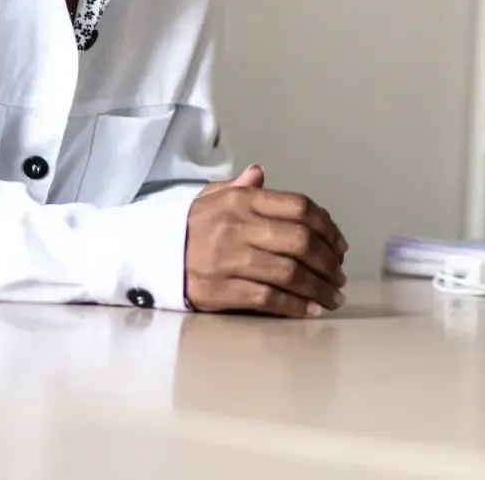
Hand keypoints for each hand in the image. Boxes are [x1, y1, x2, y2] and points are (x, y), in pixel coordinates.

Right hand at [184, 165, 348, 317]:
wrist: (144, 253)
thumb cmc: (187, 226)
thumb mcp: (209, 197)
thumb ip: (240, 187)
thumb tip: (259, 173)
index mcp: (240, 200)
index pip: (298, 207)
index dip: (328, 227)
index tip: (340, 246)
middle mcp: (237, 226)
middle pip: (300, 241)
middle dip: (328, 262)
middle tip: (340, 277)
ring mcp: (228, 259)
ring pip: (289, 272)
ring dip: (318, 288)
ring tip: (333, 297)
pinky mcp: (220, 290)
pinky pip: (267, 298)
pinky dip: (294, 306)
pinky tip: (310, 311)